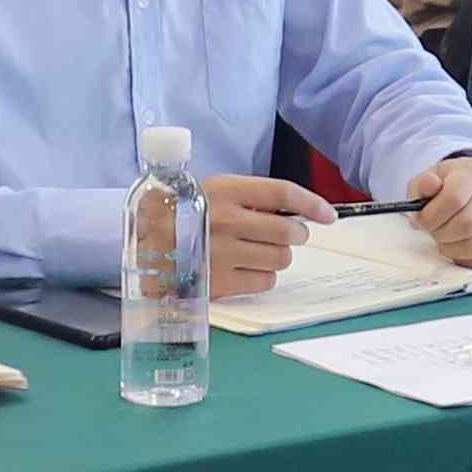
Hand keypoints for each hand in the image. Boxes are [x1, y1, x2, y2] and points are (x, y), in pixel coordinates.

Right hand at [194, 167, 332, 295]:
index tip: (329, 215)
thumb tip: (298, 210)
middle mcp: (226, 220)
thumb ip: (249, 198)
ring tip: (257, 251)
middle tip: (288, 235)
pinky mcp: (220, 283)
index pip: (282, 192)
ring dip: (278, 256)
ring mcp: (223, 253)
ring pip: (281, 258)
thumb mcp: (210, 192)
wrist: (143, 247)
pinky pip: (265, 281)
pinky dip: (263, 276)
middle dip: (296, 234)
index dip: (312, 202)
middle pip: (289, 230)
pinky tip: (246, 269)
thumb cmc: (183, 216)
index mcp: (225, 189)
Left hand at [410, 155, 471, 266]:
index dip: (432, 215)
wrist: (463, 196)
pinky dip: (464, 259)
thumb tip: (430, 184)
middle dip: (442, 234)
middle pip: (468, 224)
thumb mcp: (424, 183)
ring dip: (452, 248)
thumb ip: (422, 185)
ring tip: (444, 239)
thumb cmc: (441, 191)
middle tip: (433, 231)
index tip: (422, 220)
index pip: (455, 197)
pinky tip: (457, 248)